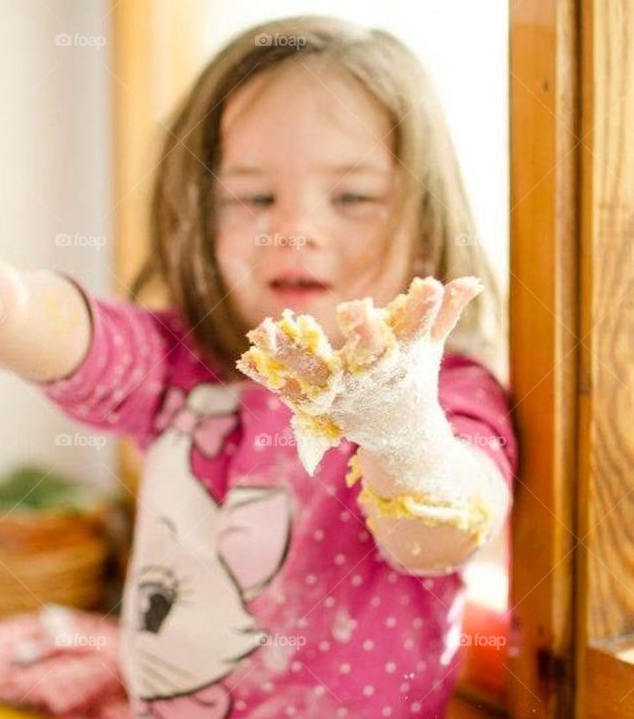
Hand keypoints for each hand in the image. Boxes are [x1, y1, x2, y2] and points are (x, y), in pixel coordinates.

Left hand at [237, 276, 482, 473]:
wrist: (401, 438)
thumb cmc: (413, 379)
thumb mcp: (430, 346)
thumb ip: (445, 312)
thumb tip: (472, 281)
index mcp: (404, 357)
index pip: (418, 327)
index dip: (424, 307)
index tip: (428, 284)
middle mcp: (375, 376)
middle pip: (369, 352)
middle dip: (365, 333)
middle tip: (356, 309)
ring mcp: (345, 393)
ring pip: (315, 369)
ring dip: (290, 351)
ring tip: (265, 328)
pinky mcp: (319, 404)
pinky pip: (289, 387)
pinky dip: (267, 374)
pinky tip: (247, 356)